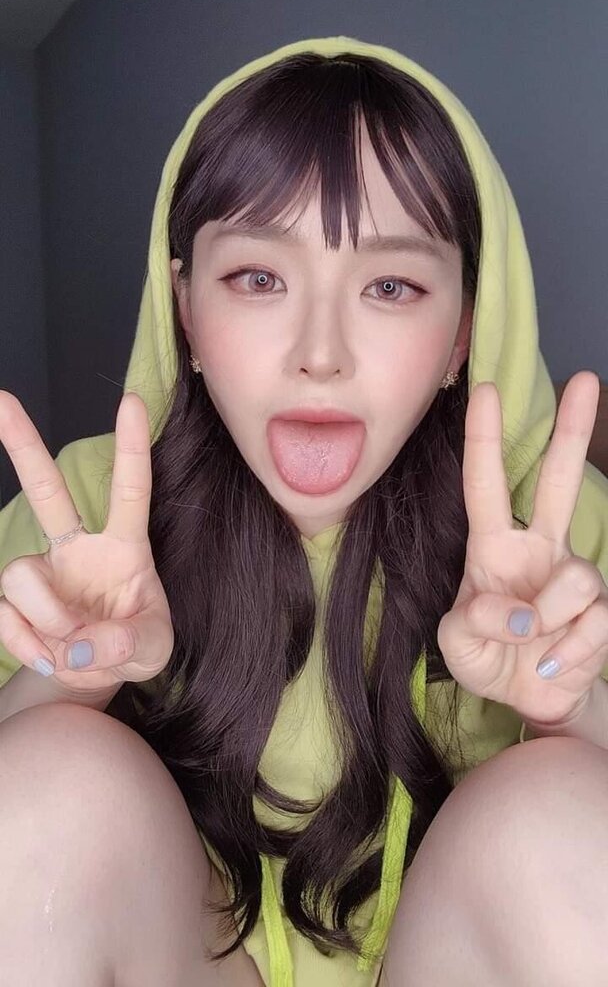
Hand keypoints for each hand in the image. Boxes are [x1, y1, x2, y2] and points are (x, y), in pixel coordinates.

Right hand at [0, 391, 173, 695]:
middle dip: (24, 446)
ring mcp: (44, 570)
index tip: (131, 401)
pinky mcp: (16, 600)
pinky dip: (24, 643)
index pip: (131, 491)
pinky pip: (5, 614)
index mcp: (125, 547)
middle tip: (2, 400)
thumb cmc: (137, 643)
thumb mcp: (152, 649)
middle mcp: (78, 548)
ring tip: (70, 647)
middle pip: (47, 491)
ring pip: (19, 574)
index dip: (130, 448)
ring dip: (45, 618)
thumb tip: (81, 646)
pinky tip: (49, 654)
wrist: (99, 673)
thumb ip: (128, 644)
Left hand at [437, 370, 607, 727]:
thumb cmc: (487, 656)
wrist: (526, 698)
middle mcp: (538, 549)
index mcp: (493, 546)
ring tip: (528, 642)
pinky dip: (564, 650)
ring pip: (575, 578)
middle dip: (572, 432)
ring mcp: (572, 578)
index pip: (485, 484)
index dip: (484, 439)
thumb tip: (514, 611)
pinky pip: (592, 622)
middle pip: (558, 481)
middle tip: (585, 380)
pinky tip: (550, 661)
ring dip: (545, 617)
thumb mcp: (456, 642)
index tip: (486, 390)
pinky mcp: (600, 614)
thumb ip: (471, 622)